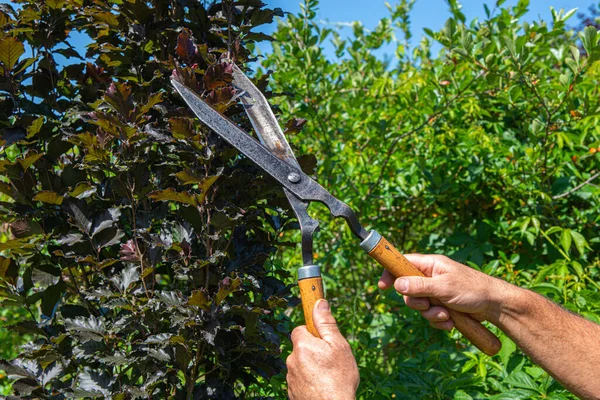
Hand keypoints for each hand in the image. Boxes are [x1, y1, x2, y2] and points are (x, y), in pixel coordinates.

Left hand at [286, 299, 358, 399]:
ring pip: (301, 365)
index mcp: (301, 345)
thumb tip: (319, 302)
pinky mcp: (292, 392)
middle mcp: (291, 361)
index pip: (300, 329)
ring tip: (328, 377)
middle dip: (314, 352)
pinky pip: (301, 381)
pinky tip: (322, 387)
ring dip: (311, 368)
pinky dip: (309, 382)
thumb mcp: (338, 346)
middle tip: (330, 361)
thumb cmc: (338, 378)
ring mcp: (291, 378)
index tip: (323, 340)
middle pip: (301, 349)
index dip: (312, 333)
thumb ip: (326, 323)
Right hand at [378, 254, 511, 328]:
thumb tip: (397, 284)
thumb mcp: (444, 287)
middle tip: (428, 305)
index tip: (382, 286)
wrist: (495, 306)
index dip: (391, 272)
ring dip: (431, 314)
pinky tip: (450, 322)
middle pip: (408, 289)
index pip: (404, 263)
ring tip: (446, 315)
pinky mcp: (443, 306)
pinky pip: (431, 316)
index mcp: (431, 265)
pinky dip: (439, 321)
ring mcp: (437, 292)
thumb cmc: (472, 289)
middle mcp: (431, 277)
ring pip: (420, 306)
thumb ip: (420, 286)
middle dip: (417, 302)